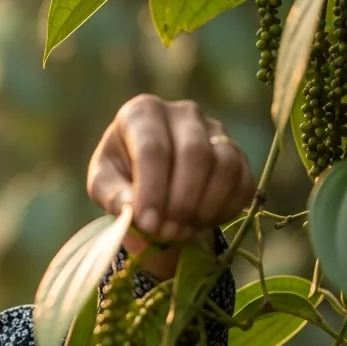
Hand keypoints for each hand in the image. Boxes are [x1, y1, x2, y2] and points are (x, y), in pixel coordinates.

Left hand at [88, 94, 256, 244]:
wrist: (149, 178)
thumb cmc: (121, 176)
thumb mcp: (103, 184)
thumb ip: (112, 194)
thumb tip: (131, 208)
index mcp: (143, 112)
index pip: (153, 148)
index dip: (152, 189)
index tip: (147, 224)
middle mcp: (184, 113)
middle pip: (194, 153)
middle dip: (181, 201)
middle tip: (167, 233)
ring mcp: (216, 130)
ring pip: (225, 165)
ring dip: (205, 206)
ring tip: (182, 231)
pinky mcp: (238, 153)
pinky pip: (243, 181)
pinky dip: (225, 209)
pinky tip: (201, 223)